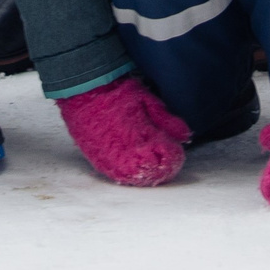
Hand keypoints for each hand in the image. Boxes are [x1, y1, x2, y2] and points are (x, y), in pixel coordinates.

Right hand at [57, 74, 190, 186]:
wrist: (84, 91)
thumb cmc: (117, 92)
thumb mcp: (148, 99)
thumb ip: (167, 120)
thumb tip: (185, 136)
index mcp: (142, 137)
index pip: (168, 158)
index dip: (175, 155)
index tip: (175, 147)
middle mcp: (127, 154)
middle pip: (154, 173)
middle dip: (163, 167)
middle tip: (166, 157)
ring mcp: (111, 160)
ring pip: (136, 178)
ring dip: (146, 173)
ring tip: (151, 162)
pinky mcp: (98, 161)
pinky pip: (118, 176)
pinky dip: (129, 173)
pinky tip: (133, 165)